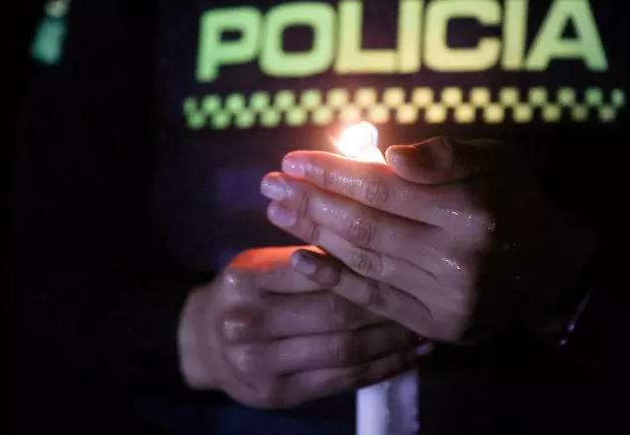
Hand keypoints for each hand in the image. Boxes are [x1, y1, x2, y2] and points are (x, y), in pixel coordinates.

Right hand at [178, 246, 429, 408]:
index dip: (366, 265)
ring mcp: (261, 365)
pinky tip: (410, 356)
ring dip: (392, 339)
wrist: (203, 344)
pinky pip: (342, 381)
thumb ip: (310, 253)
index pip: (319, 270)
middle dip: (387, 305)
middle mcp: (248, 324)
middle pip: (335, 313)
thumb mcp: (263, 262)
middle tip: (425, 294)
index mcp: (246, 280)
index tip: (405, 258)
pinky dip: (382, 368)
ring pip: (344, 350)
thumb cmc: (245, 293)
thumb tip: (376, 233)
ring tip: (426, 325)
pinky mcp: (279, 395)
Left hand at [259, 138, 596, 342]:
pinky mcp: (439, 326)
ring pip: (366, 262)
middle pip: (366, 225)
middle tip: (269, 184)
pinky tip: (299, 260)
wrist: (554, 271)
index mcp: (473, 208)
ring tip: (277, 212)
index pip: (384, 188)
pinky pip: (377, 300)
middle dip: (311, 202)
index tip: (293, 160)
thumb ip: (444, 155)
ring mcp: (448, 298)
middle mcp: (460, 258)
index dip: (333, 173)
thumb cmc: (516, 201)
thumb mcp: (496, 161)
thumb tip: (387, 156)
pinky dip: (335, 280)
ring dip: (313, 235)